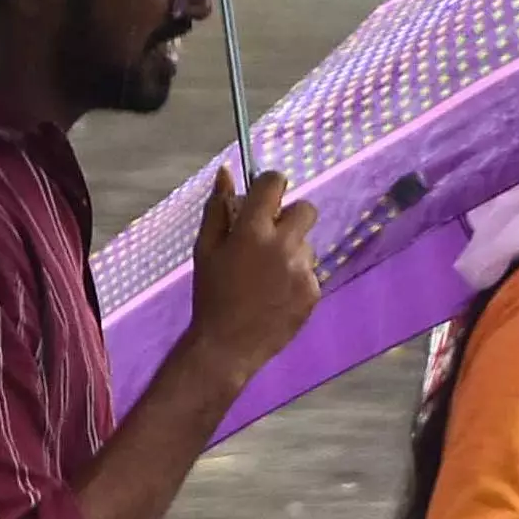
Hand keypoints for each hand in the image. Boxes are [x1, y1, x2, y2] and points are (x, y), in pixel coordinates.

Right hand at [186, 168, 318, 383]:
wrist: (227, 346)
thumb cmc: (211, 295)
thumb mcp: (205, 249)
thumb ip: (217, 207)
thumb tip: (226, 171)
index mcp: (253, 230)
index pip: (274, 182)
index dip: (269, 186)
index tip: (263, 198)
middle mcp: (283, 245)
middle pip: (305, 209)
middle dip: (290, 217)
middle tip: (270, 237)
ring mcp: (302, 270)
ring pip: (307, 244)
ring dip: (291, 251)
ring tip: (266, 276)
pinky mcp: (313, 292)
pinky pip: (310, 272)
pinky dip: (296, 278)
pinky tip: (275, 295)